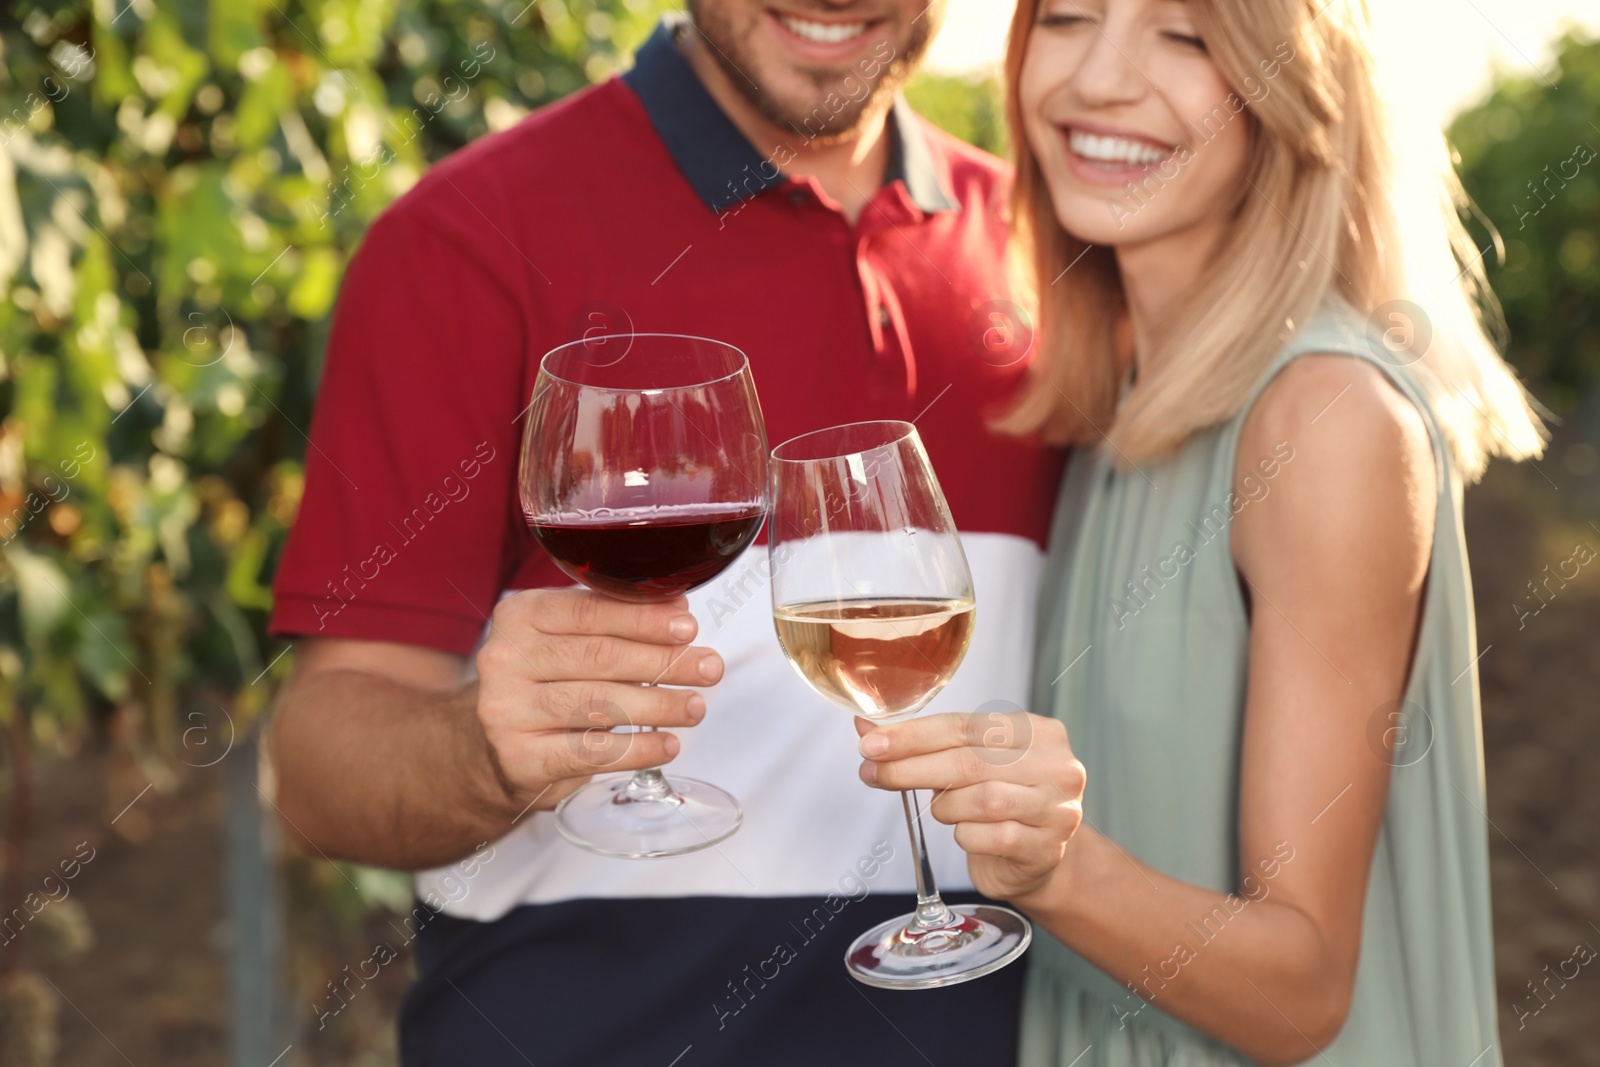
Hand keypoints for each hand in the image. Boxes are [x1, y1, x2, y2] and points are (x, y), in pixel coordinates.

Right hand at [474, 590, 723, 811]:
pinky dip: (637, 750)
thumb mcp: (566, 639)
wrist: (489, 747)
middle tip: (708, 667)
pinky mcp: (519, 757)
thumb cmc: (543, 683)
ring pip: (597, 704)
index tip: (688, 628)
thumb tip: (678, 611)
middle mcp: (506, 658)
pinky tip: (667, 745)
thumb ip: (613, 620)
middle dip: (663, 662)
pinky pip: (590, 753)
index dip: (643, 619)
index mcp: (520, 615)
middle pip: (598, 656)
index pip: (588, 610)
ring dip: (657, 706)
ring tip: (695, 707)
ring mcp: (507, 710)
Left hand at [856, 711, 1084, 901]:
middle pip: (970, 762)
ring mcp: (1057, 809)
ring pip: (983, 800)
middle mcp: (1056, 765)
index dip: (913, 735)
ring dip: (945, 807)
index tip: (871, 744)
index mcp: (1036, 730)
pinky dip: (966, 836)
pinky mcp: (1047, 849)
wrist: (1036, 857)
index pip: (964, 726)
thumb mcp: (969, 762)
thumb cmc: (1000, 800)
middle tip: (872, 773)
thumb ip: (924, 744)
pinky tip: (965, 833)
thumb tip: (866, 729)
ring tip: (939, 809)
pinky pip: (993, 838)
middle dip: (911, 768)